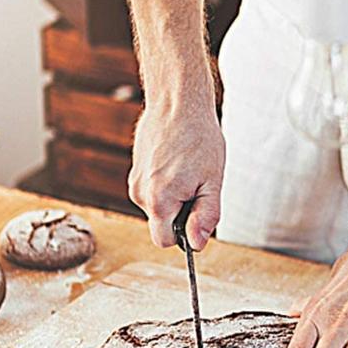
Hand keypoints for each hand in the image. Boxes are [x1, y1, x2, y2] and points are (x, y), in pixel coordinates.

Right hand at [128, 88, 224, 248]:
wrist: (177, 103)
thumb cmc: (198, 137)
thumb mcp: (212, 181)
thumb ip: (205, 216)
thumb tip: (198, 244)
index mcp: (159, 200)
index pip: (164, 241)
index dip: (183, 235)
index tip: (197, 214)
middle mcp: (140, 194)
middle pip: (160, 223)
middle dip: (179, 213)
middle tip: (197, 184)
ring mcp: (134, 181)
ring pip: (156, 207)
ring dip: (173, 197)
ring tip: (187, 168)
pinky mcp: (134, 171)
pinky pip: (151, 191)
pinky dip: (164, 184)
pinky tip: (176, 162)